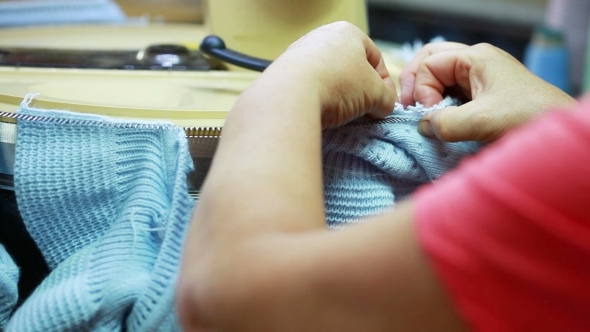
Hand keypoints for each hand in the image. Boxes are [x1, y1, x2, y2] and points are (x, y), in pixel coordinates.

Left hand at [268, 21, 397, 127]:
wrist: (290, 96)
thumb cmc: (339, 86)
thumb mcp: (375, 94)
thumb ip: (387, 99)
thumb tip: (384, 106)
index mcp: (348, 33)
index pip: (375, 59)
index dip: (384, 84)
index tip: (384, 105)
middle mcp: (321, 37)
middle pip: (350, 68)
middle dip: (360, 92)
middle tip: (365, 112)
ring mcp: (299, 53)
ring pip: (329, 78)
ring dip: (339, 97)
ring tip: (342, 116)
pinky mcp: (284, 72)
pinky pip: (309, 87)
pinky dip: (318, 99)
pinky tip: (321, 113)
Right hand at [399, 42, 576, 142]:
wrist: (559, 133)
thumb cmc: (526, 119)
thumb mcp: (480, 121)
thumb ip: (444, 123)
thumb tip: (423, 126)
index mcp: (476, 57)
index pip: (429, 64)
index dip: (421, 90)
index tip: (429, 115)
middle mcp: (476, 62)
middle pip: (431, 60)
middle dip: (414, 83)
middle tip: (408, 107)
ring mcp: (480, 77)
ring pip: (439, 76)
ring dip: (426, 93)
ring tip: (421, 114)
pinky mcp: (483, 94)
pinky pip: (451, 91)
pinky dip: (439, 102)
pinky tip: (438, 118)